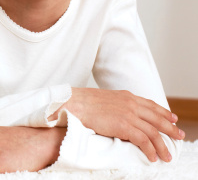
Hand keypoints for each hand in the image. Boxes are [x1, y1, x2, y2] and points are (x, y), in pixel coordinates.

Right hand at [52, 88, 183, 162]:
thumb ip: (118, 104)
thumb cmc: (84, 102)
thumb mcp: (106, 99)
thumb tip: (122, 113)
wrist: (74, 103)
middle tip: (180, 136)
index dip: (163, 112)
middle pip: (157, 118)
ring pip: (153, 131)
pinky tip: (153, 157)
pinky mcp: (123, 125)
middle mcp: (130, 103)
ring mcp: (128, 114)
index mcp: (126, 96)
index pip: (150, 105)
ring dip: (162, 145)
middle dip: (170, 128)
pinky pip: (143, 140)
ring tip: (168, 156)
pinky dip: (150, 150)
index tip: (172, 118)